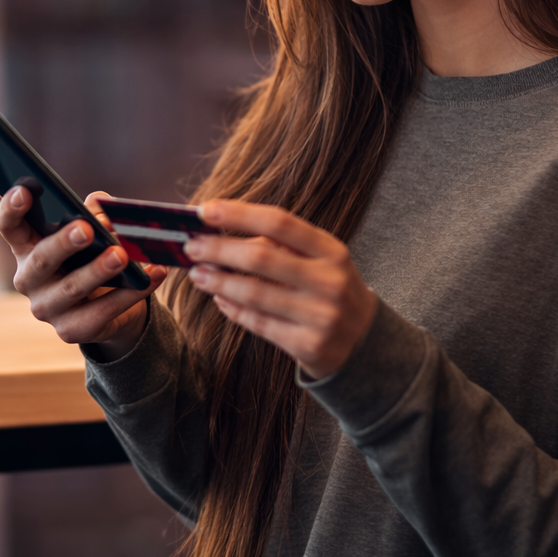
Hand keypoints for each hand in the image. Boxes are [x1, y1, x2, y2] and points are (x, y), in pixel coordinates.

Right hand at [0, 186, 166, 358]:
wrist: (110, 302)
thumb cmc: (91, 255)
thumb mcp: (91, 229)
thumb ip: (93, 212)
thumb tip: (101, 210)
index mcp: (26, 245)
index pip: (8, 225)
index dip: (11, 208)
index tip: (25, 191)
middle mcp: (28, 278)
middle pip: (40, 260)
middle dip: (63, 244)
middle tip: (86, 229)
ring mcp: (47, 308)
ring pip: (71, 289)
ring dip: (97, 271)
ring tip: (120, 254)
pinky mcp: (71, 330)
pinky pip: (101, 312)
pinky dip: (130, 294)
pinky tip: (152, 275)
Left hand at [184, 199, 377, 378]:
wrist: (366, 342)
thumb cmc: (330, 289)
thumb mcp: (321, 261)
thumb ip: (281, 245)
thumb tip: (220, 231)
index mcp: (332, 251)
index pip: (279, 221)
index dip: (238, 213)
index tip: (205, 211)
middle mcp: (329, 281)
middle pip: (261, 256)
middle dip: (218, 249)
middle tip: (190, 247)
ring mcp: (320, 316)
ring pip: (254, 293)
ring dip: (218, 281)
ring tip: (197, 274)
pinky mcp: (307, 346)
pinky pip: (258, 323)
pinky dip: (232, 309)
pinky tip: (219, 298)